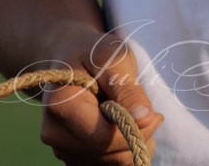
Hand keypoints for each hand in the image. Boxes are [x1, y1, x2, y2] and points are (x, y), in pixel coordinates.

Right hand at [37, 29, 159, 164]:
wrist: (71, 59)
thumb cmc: (95, 54)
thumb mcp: (115, 58)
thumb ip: (128, 89)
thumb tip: (143, 118)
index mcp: (61, 106)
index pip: (103, 138)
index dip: (135, 130)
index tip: (155, 113)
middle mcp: (54, 133)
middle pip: (107, 154)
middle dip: (138, 136)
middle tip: (149, 112)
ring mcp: (61, 147)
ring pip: (109, 163)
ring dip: (133, 145)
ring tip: (136, 117)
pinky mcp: (71, 155)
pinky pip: (105, 165)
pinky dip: (124, 152)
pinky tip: (127, 129)